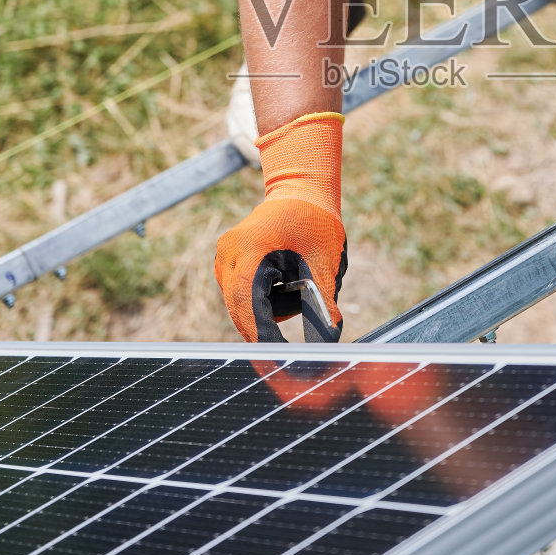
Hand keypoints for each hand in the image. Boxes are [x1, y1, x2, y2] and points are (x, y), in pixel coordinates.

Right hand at [215, 196, 345, 341]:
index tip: (278, 360)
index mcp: (249, 248)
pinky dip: (265, 300)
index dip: (262, 335)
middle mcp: (228, 255)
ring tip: (296, 279)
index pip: (249, 302)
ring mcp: (224, 261)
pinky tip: (284, 278)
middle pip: (242, 310)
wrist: (300, 194)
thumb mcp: (324, 261)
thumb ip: (324, 300)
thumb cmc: (315, 222)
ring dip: (271, 310)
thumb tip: (331, 337)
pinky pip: (243, 298)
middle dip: (268, 330)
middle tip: (293, 354)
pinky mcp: (227, 267)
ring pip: (243, 307)